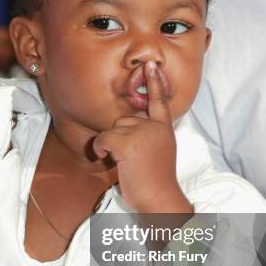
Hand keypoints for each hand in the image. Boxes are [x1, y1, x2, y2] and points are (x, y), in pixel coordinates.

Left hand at [92, 61, 192, 212]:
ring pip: (113, 129)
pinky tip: (107, 159)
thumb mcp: (159, 153)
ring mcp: (142, 134)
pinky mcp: (128, 144)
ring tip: (123, 163)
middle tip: (129, 159)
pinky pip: (104, 138)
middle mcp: (155, 128)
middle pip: (124, 120)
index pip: (160, 102)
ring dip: (110, 145)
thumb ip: (148, 137)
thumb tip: (123, 131)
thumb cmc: (156, 182)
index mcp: (164, 130)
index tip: (151, 65)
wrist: (159, 200)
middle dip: (119, 137)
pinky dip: (100, 149)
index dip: (155, 83)